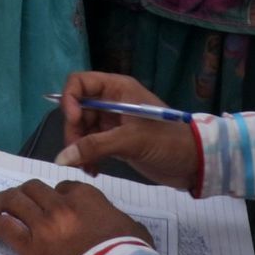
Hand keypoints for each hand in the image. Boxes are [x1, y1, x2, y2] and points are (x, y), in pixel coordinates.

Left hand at [0, 181, 150, 254]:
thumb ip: (119, 218)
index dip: (55, 195)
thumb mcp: (133, 227)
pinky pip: (6, 228)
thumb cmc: (130, 254)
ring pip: (14, 201)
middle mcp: (60, 204)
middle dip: (23, 193)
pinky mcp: (31, 246)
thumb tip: (118, 223)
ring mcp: (43, 224)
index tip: (52, 204)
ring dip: (0, 202)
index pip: (62, 186)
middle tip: (16, 201)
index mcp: (85, 196)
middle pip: (32, 188)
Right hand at [55, 71, 199, 189]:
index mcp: (117, 89)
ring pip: (82, 129)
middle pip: (77, 108)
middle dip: (73, 131)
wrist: (193, 164)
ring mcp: (113, 122)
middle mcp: (111, 101)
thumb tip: (61, 158)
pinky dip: (88, 157)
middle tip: (76, 156)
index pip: (79, 82)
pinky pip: (91, 144)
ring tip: (86, 168)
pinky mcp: (115, 141)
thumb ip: (95, 147)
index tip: (74, 121)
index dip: (70, 100)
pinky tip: (94, 171)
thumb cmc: (167, 142)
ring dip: (79, 148)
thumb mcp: (131, 141)